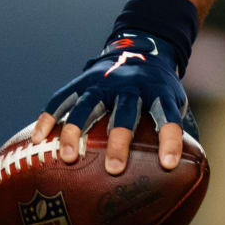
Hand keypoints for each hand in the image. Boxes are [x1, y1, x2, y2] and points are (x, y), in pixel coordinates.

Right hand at [32, 32, 188, 174]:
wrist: (141, 49)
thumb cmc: (160, 90)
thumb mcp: (176, 102)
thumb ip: (178, 130)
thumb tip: (187, 175)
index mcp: (159, 91)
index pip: (167, 117)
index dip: (169, 140)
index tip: (169, 165)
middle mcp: (131, 85)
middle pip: (124, 112)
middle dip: (119, 141)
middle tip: (114, 169)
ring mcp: (103, 82)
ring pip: (88, 105)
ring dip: (76, 131)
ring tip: (68, 158)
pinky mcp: (82, 82)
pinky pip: (62, 99)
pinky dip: (49, 118)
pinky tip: (38, 139)